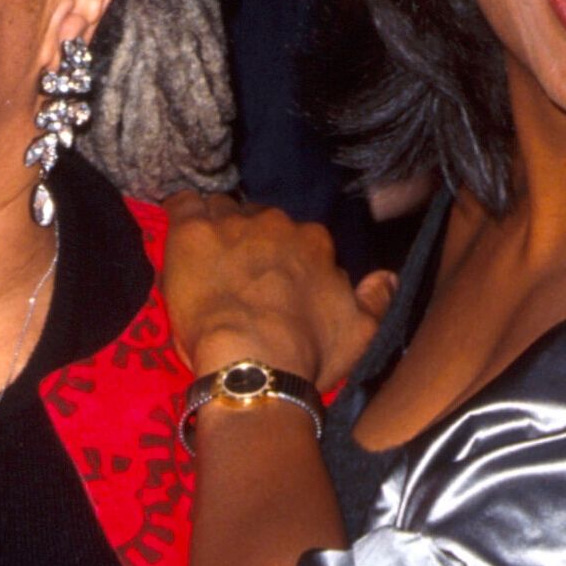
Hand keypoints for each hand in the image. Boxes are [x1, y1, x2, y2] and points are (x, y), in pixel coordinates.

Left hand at [161, 192, 395, 388]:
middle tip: (234, 275)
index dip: (281, 256)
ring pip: (221, 210)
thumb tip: (387, 277)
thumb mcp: (360, 332)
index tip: (270, 280)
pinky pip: (183, 204)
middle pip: (258, 220)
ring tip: (203, 258)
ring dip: (214, 228)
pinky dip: (181, 213)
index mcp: (315, 243)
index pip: (296, 237)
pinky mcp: (193, 231)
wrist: (254, 360)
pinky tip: (178, 230)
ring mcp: (233, 223)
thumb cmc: (307, 352)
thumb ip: (377, 299)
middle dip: (248, 240)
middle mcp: (277, 224)